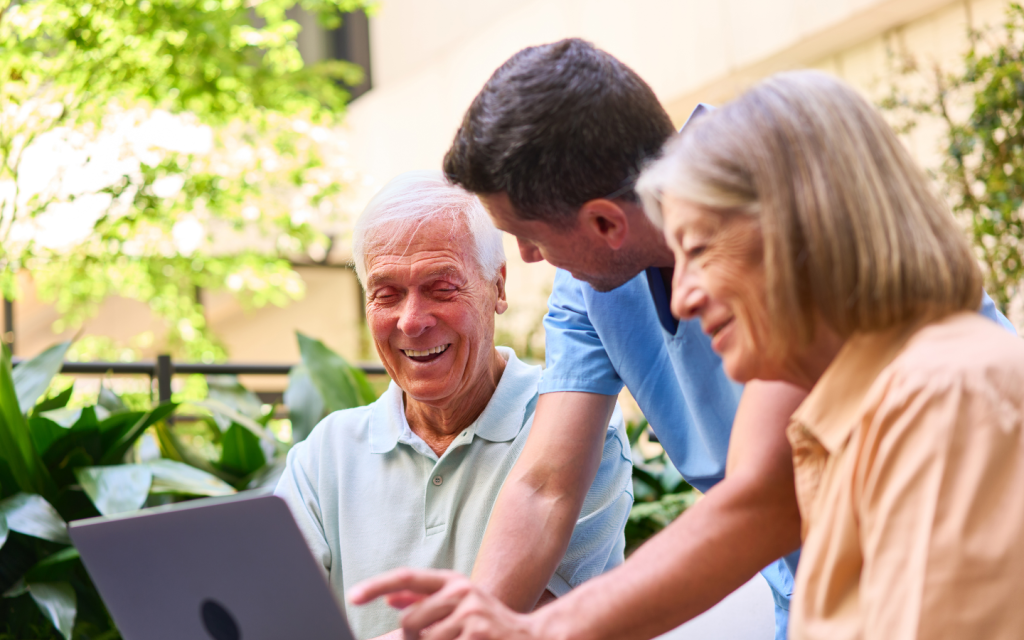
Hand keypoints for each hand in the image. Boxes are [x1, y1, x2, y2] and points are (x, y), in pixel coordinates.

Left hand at [349, 568, 542, 639]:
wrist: (529, 638)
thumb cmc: (486, 623)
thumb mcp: (459, 603)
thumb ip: (424, 600)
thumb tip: (390, 598)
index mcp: (453, 581)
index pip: (407, 576)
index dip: (377, 585)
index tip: (353, 596)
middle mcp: (462, 592)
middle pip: (410, 623)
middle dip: (413, 639)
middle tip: (438, 639)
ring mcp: (471, 615)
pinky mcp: (475, 635)